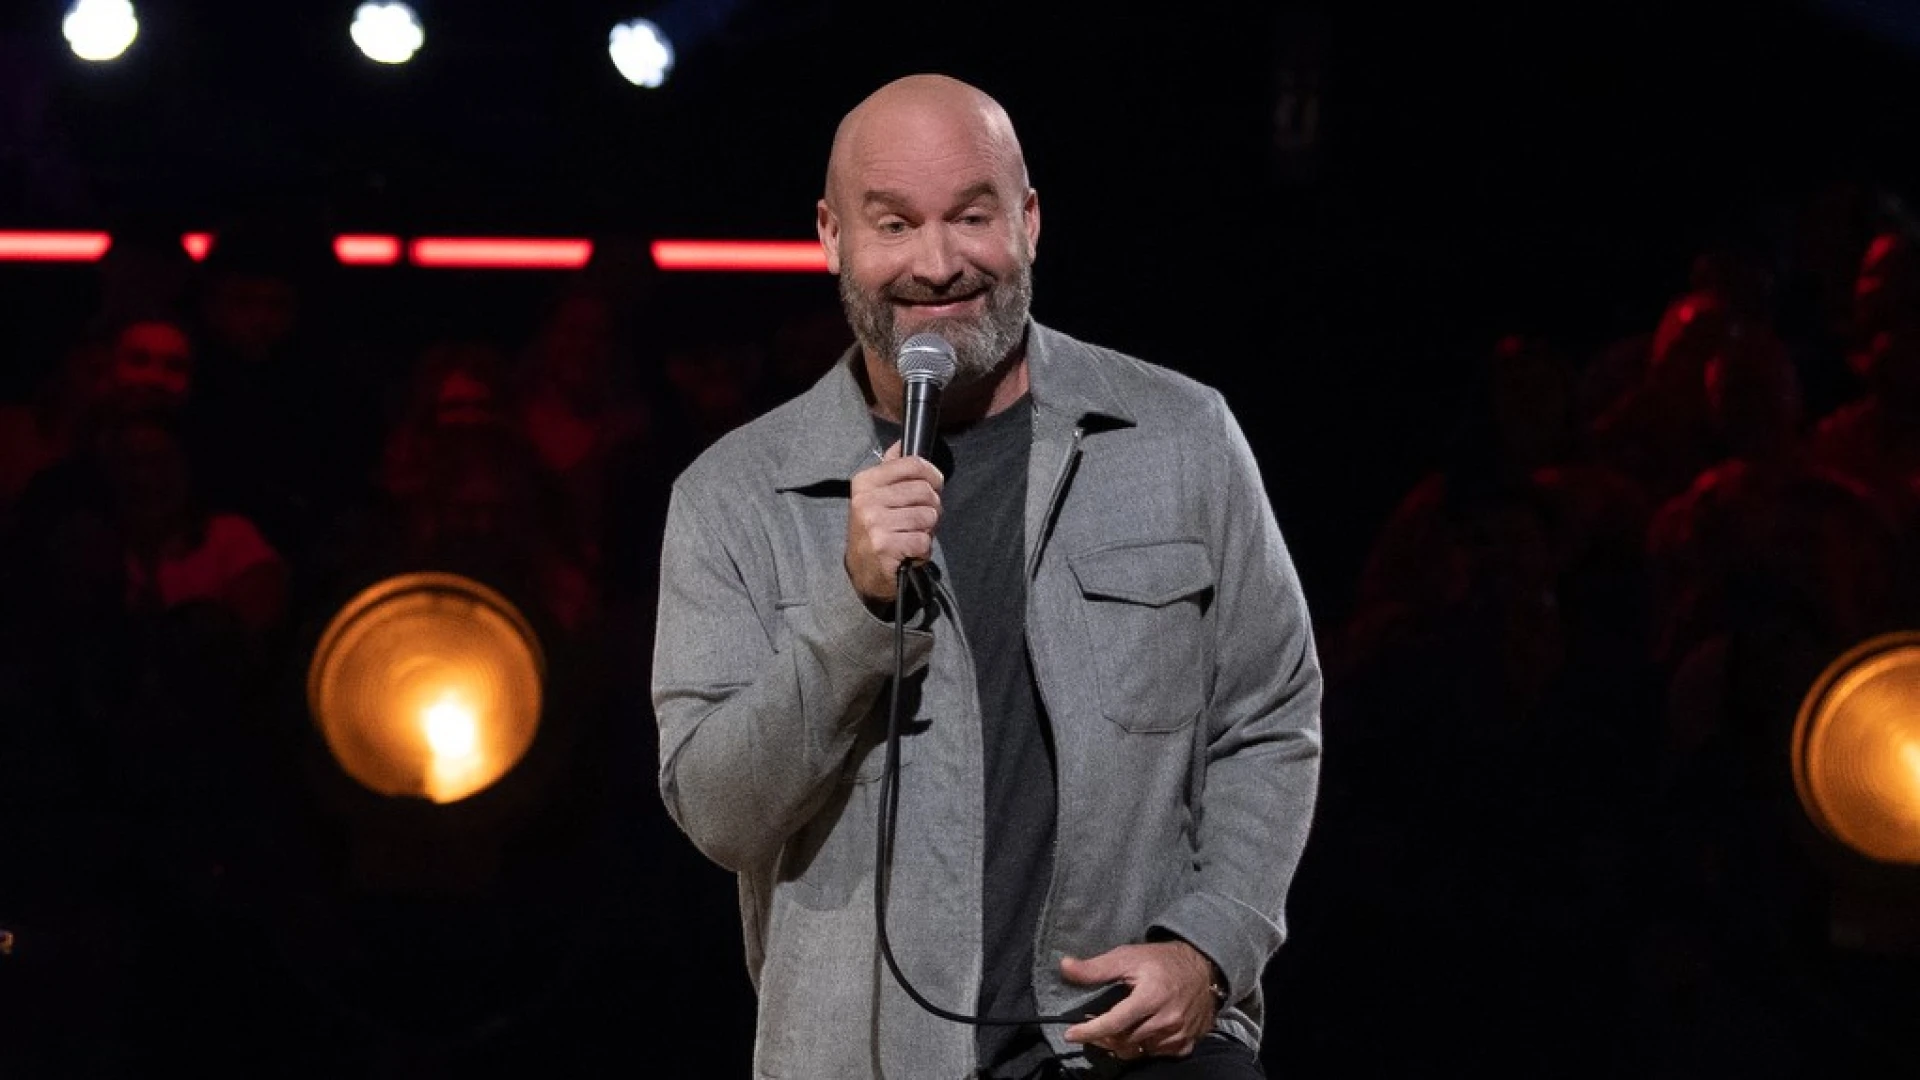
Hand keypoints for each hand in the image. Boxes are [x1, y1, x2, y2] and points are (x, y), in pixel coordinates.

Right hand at [845, 441, 943, 606]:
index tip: (935, 485)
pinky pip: (924, 541)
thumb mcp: (875, 496)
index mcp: (865, 482)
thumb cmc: (875, 529)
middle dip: (932, 508)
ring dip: (927, 531)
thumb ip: (890, 470)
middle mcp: (866, 501)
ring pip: (928, 516)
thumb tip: (903, 443)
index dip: (932, 474)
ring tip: (911, 536)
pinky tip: (909, 552)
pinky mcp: (885, 546)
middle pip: (925, 492)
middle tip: (920, 520)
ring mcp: (874, 524)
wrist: (861, 571)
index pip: (912, 464)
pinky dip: (923, 550)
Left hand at [1059, 940, 1220, 1060]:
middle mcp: (1167, 1019)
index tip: (1070, 1034)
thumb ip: (1096, 967)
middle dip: (1102, 1037)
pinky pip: (1158, 1054)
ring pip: (1139, 1050)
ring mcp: (1179, 1034)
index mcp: (1150, 997)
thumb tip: (1064, 967)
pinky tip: (1138, 1033)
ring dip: (1122, 1043)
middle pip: (1124, 1040)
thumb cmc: (1161, 961)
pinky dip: (1144, 1047)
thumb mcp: (1127, 957)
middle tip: (1091, 1027)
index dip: (1089, 1031)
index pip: (1114, 1023)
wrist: (1203, 968)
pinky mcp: (1187, 1043)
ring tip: (1113, 1029)